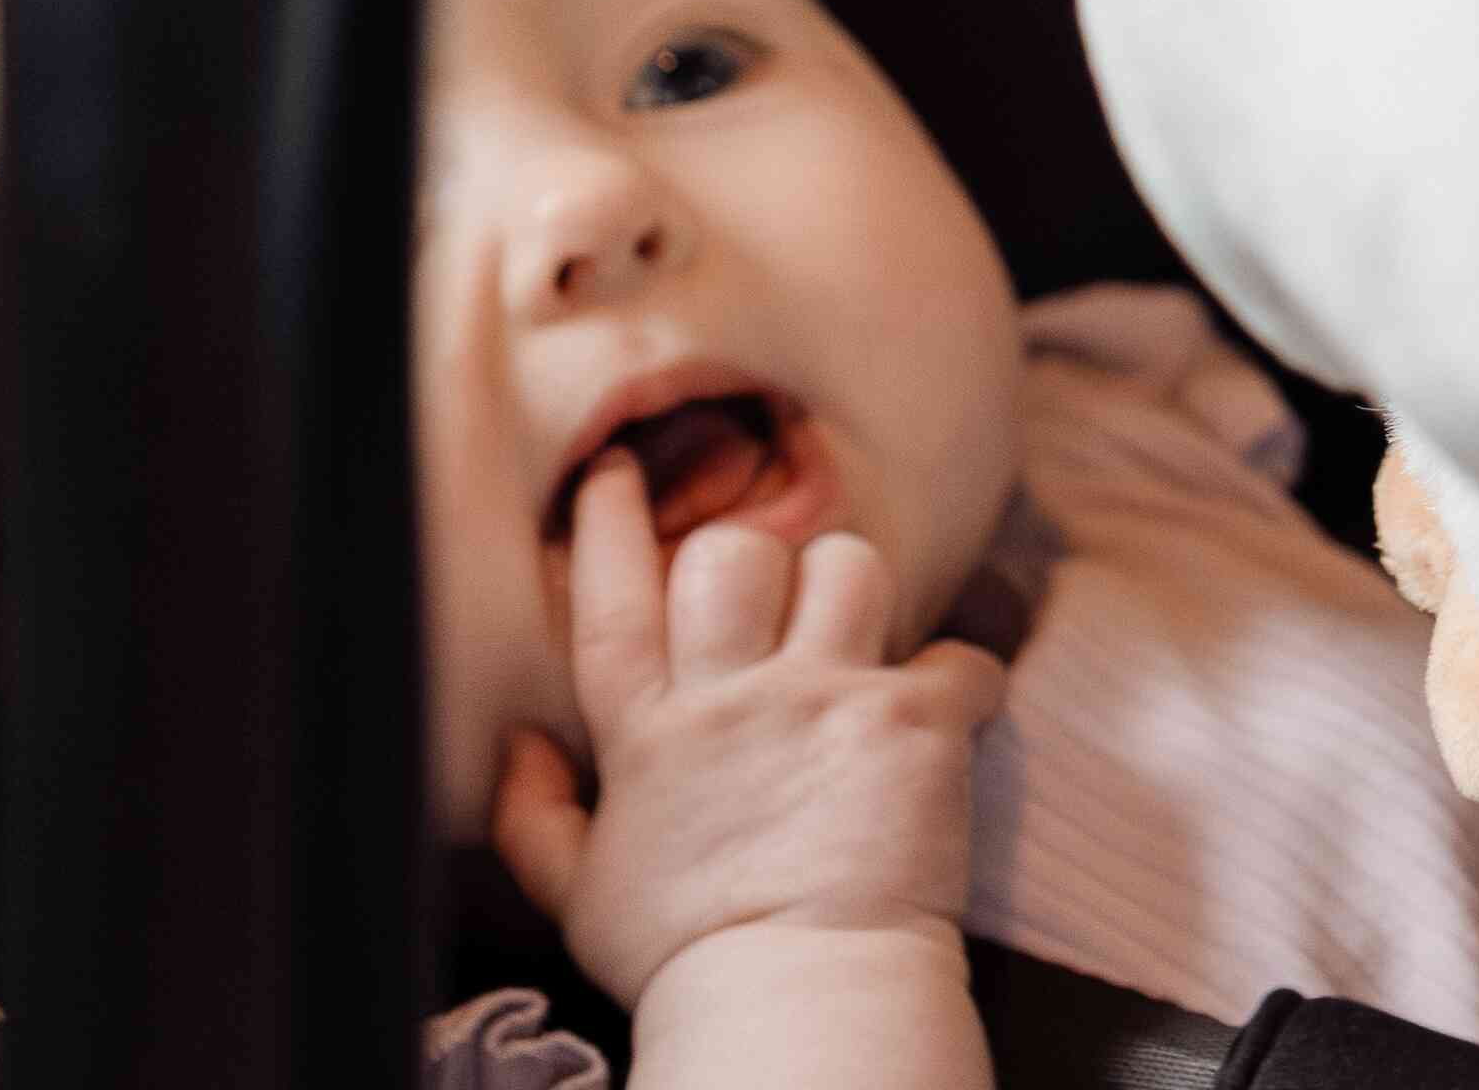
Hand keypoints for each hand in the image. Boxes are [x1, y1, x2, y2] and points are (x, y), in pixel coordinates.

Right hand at [491, 456, 1005, 1015]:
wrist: (799, 1008)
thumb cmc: (690, 956)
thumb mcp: (580, 901)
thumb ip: (535, 818)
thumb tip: (514, 745)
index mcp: (650, 735)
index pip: (613, 598)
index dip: (612, 522)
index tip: (618, 470)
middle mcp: (734, 700)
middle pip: (733, 554)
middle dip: (753, 559)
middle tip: (772, 608)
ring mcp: (827, 701)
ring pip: (848, 566)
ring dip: (855, 597)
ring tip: (857, 649)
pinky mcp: (913, 720)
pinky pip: (958, 654)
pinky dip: (964, 681)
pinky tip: (949, 715)